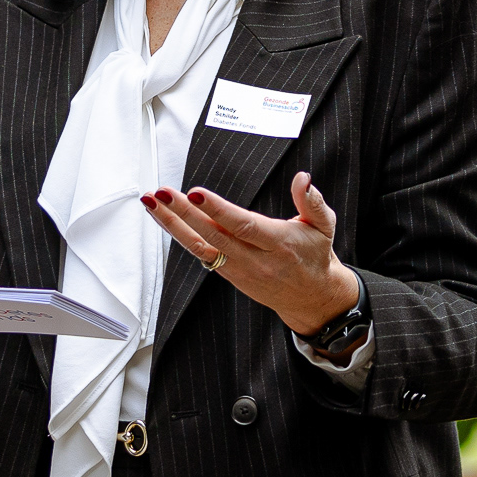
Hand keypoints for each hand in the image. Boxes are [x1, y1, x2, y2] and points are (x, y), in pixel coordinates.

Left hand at [141, 171, 359, 336]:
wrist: (311, 298)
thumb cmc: (315, 255)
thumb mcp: (324, 226)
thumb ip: (312, 201)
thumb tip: (302, 178)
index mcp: (279, 244)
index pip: (243, 226)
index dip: (217, 210)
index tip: (195, 192)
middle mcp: (256, 259)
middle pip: (214, 236)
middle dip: (185, 213)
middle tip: (163, 193)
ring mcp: (239, 270)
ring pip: (200, 247)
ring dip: (173, 225)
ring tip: (152, 202)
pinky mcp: (228, 274)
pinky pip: (200, 254)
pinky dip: (180, 234)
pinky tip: (164, 217)